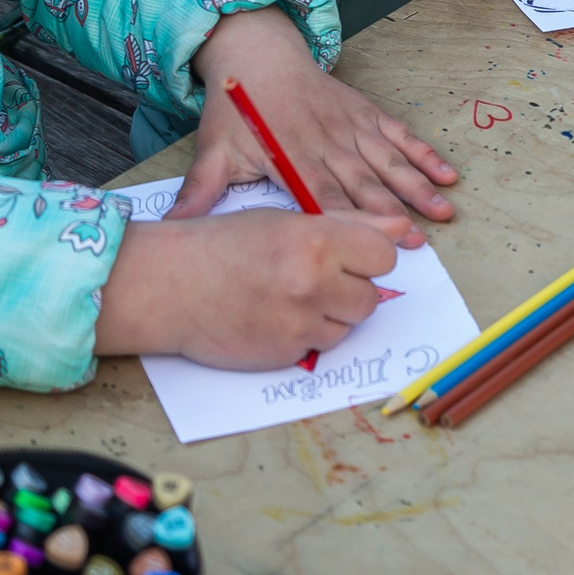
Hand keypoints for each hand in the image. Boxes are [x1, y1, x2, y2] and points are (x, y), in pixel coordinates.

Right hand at [94, 206, 409, 366]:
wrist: (168, 285)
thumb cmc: (224, 244)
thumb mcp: (287, 219)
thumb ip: (350, 224)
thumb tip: (404, 230)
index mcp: (318, 241)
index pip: (384, 257)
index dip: (367, 257)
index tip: (347, 256)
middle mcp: (314, 284)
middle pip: (370, 297)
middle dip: (349, 290)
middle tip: (312, 278)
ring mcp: (299, 324)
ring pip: (347, 326)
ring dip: (329, 315)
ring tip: (289, 296)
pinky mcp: (285, 355)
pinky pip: (317, 347)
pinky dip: (303, 335)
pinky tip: (272, 317)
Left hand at [176, 9, 457, 225]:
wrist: (257, 53)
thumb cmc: (236, 109)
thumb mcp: (213, 150)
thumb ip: (200, 192)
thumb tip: (171, 230)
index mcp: (292, 157)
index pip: (324, 194)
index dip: (350, 218)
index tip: (375, 241)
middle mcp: (327, 143)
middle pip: (365, 182)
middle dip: (394, 210)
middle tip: (420, 238)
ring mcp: (350, 127)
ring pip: (389, 160)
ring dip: (417, 186)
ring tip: (444, 209)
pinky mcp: (365, 113)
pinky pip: (399, 135)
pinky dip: (423, 153)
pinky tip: (446, 173)